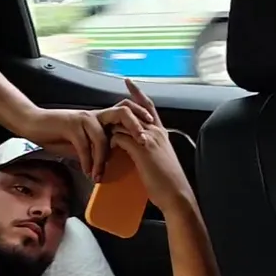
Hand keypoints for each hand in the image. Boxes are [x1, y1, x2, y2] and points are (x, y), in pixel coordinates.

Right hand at [17, 97, 153, 181]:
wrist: (34, 124)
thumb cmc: (58, 134)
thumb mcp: (81, 143)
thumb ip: (96, 150)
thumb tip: (108, 163)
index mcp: (102, 118)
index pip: (128, 114)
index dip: (142, 123)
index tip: (152, 140)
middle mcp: (96, 115)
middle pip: (124, 113)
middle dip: (136, 127)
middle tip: (143, 144)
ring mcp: (84, 119)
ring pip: (103, 136)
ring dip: (103, 159)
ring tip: (101, 175)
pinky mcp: (71, 124)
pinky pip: (84, 145)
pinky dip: (87, 161)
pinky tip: (87, 172)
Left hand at [108, 79, 193, 211]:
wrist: (175, 193)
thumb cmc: (168, 181)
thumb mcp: (159, 158)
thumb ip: (149, 148)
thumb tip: (136, 147)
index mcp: (161, 133)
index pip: (148, 106)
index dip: (138, 93)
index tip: (129, 82)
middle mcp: (156, 131)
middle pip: (134, 109)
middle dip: (119, 106)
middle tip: (106, 108)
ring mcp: (149, 139)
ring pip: (124, 123)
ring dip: (110, 129)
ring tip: (100, 136)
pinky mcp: (141, 149)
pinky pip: (119, 138)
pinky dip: (110, 142)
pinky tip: (106, 150)